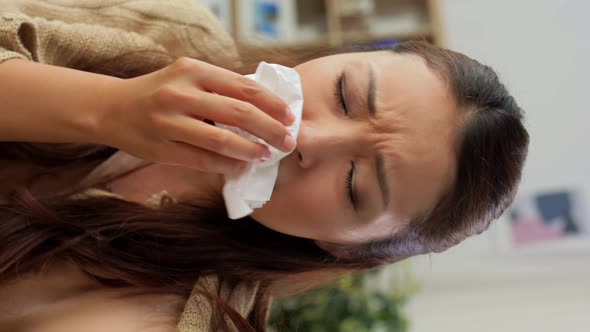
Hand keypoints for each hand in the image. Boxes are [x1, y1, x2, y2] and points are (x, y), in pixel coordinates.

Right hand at [96, 57, 295, 173]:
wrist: (111, 108)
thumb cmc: (159, 92)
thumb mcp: (187, 77)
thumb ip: (220, 88)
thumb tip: (265, 106)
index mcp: (193, 70)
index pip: (244, 87)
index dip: (272, 104)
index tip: (290, 117)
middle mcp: (181, 92)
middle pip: (239, 113)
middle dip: (271, 130)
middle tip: (287, 142)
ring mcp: (169, 121)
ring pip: (222, 140)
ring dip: (251, 150)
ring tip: (266, 155)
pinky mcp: (161, 148)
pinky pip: (202, 160)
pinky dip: (226, 165)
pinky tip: (240, 167)